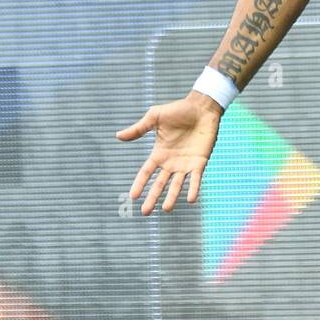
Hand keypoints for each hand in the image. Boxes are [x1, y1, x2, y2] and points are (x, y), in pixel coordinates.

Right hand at [118, 95, 222, 213]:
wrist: (201, 107)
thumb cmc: (178, 110)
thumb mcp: (154, 118)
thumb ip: (138, 129)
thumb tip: (117, 136)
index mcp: (159, 153)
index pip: (146, 172)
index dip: (139, 184)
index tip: (132, 196)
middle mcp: (171, 162)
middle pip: (159, 184)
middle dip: (153, 198)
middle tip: (145, 212)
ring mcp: (185, 164)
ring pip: (177, 185)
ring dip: (172, 196)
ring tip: (166, 208)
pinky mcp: (200, 162)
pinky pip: (196, 178)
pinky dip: (193, 188)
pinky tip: (190, 199)